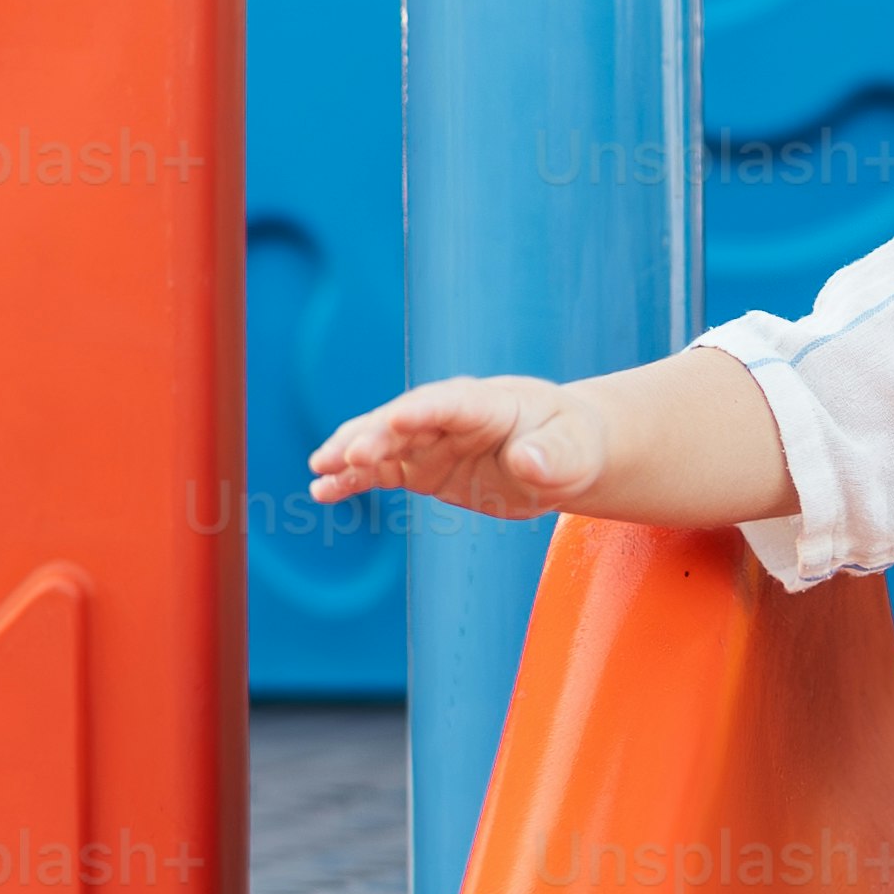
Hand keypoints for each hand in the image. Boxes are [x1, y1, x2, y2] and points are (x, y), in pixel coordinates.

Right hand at [309, 374, 594, 519]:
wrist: (559, 456)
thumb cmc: (570, 446)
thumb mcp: (573, 453)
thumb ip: (551, 456)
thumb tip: (528, 462)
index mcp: (488, 403)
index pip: (451, 403)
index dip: (422, 410)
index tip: (393, 418)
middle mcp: (450, 416)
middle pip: (405, 420)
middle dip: (374, 435)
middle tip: (345, 456)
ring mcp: (430, 440)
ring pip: (382, 441)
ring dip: (350, 455)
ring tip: (320, 471)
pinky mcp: (420, 467)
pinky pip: (380, 471)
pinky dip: (352, 479)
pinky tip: (322, 491)